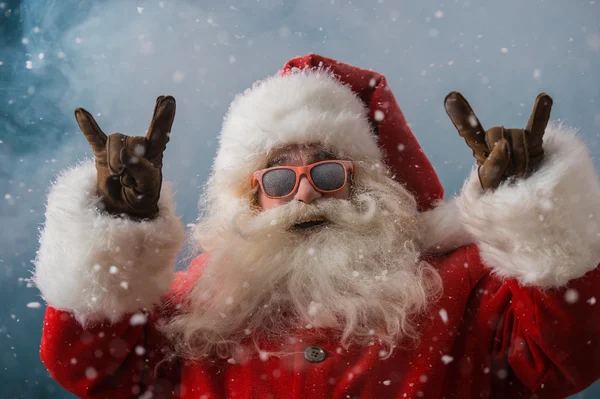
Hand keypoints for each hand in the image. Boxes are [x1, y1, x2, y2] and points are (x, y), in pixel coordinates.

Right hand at [74, 95, 175, 218]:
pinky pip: (93, 137)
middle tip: (127, 180)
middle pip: (131, 140)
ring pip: (114, 141)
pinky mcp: (102, 154)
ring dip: (113, 160)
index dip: (163, 116)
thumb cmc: (142, 196)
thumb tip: (125, 153)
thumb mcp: (148, 187)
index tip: (168, 99)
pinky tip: (80, 111)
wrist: (124, 208)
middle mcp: (137, 146)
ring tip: (117, 175)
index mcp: (154, 153)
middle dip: (127, 160)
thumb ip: (142, 171)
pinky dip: (87, 126)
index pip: (160, 132)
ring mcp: (119, 149)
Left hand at [444, 92, 552, 189]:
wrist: (521, 196)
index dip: (461, 116)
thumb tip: (503, 144)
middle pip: (497, 134)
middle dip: (503, 157)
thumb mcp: (490, 184)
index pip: (468, 130)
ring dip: (521, 160)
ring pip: (518, 138)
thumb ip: (493, 166)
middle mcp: (496, 138)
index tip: (451, 97)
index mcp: (480, 148)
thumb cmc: (499, 191)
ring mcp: (515, 138)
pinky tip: (545, 98)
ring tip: (521, 175)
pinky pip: (537, 127)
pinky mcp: (534, 142)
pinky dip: (541, 114)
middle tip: (508, 176)